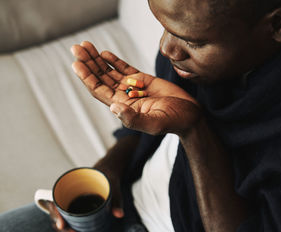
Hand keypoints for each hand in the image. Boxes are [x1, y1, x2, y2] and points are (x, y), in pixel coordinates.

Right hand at [47, 166, 123, 231]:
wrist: (106, 174)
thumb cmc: (106, 177)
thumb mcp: (112, 184)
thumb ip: (116, 199)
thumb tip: (119, 215)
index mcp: (68, 187)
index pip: (54, 202)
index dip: (56, 214)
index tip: (62, 224)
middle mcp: (66, 197)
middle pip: (58, 216)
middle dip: (65, 230)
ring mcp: (70, 206)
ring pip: (63, 222)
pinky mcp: (76, 212)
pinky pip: (71, 223)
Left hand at [71, 41, 201, 135]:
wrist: (189, 115)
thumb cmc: (173, 122)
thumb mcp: (154, 123)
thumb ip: (134, 119)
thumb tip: (114, 108)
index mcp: (123, 107)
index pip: (99, 91)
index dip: (87, 78)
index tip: (77, 64)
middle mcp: (125, 97)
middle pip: (101, 78)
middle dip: (88, 64)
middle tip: (76, 48)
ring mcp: (133, 87)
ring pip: (110, 72)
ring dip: (97, 60)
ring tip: (85, 46)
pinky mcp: (144, 80)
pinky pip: (125, 69)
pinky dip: (114, 61)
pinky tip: (104, 54)